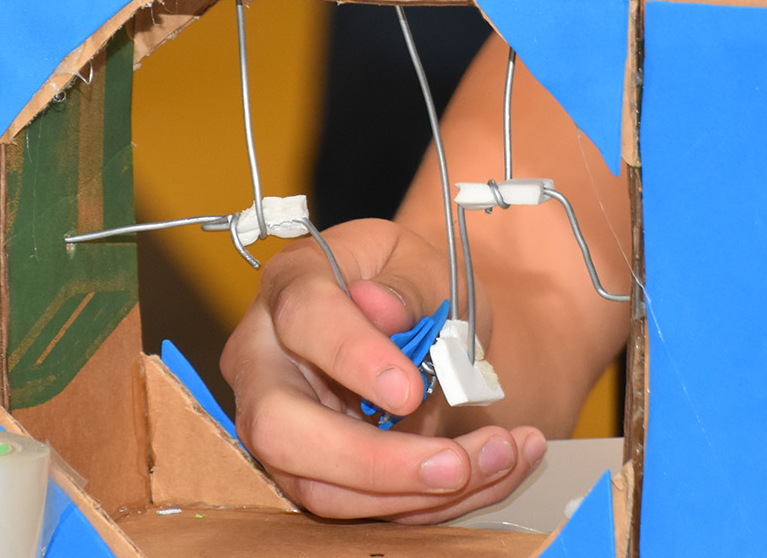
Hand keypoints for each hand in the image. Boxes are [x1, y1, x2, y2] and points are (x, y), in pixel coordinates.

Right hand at [220, 218, 546, 521]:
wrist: (415, 319)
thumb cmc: (407, 281)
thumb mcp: (421, 259)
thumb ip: (406, 283)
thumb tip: (380, 307)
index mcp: (291, 285)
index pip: (302, 320)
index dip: (352, 357)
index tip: (410, 389)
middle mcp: (267, 362)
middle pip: (281, 430)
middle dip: (371, 461)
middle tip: (453, 464)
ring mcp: (283, 425)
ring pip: (322, 488)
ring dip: (415, 492)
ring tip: (499, 457)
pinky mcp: (317, 471)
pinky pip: (366, 506)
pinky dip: (437, 500)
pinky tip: (497, 467)